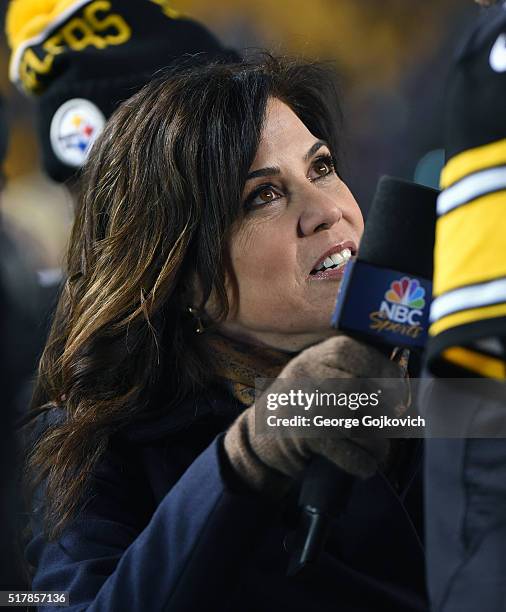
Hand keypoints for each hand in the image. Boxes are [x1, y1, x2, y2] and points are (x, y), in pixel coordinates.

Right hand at [223, 336, 404, 497]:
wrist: (257, 439)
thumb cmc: (300, 406)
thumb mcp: (317, 375)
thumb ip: (351, 370)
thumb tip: (399, 379)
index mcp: (313, 357)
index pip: (351, 351)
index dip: (379, 366)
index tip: (394, 382)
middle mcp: (306, 376)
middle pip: (362, 391)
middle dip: (379, 414)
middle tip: (381, 424)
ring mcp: (304, 406)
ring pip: (361, 424)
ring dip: (376, 443)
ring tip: (374, 447)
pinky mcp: (305, 438)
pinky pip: (352, 453)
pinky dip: (363, 463)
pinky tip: (363, 463)